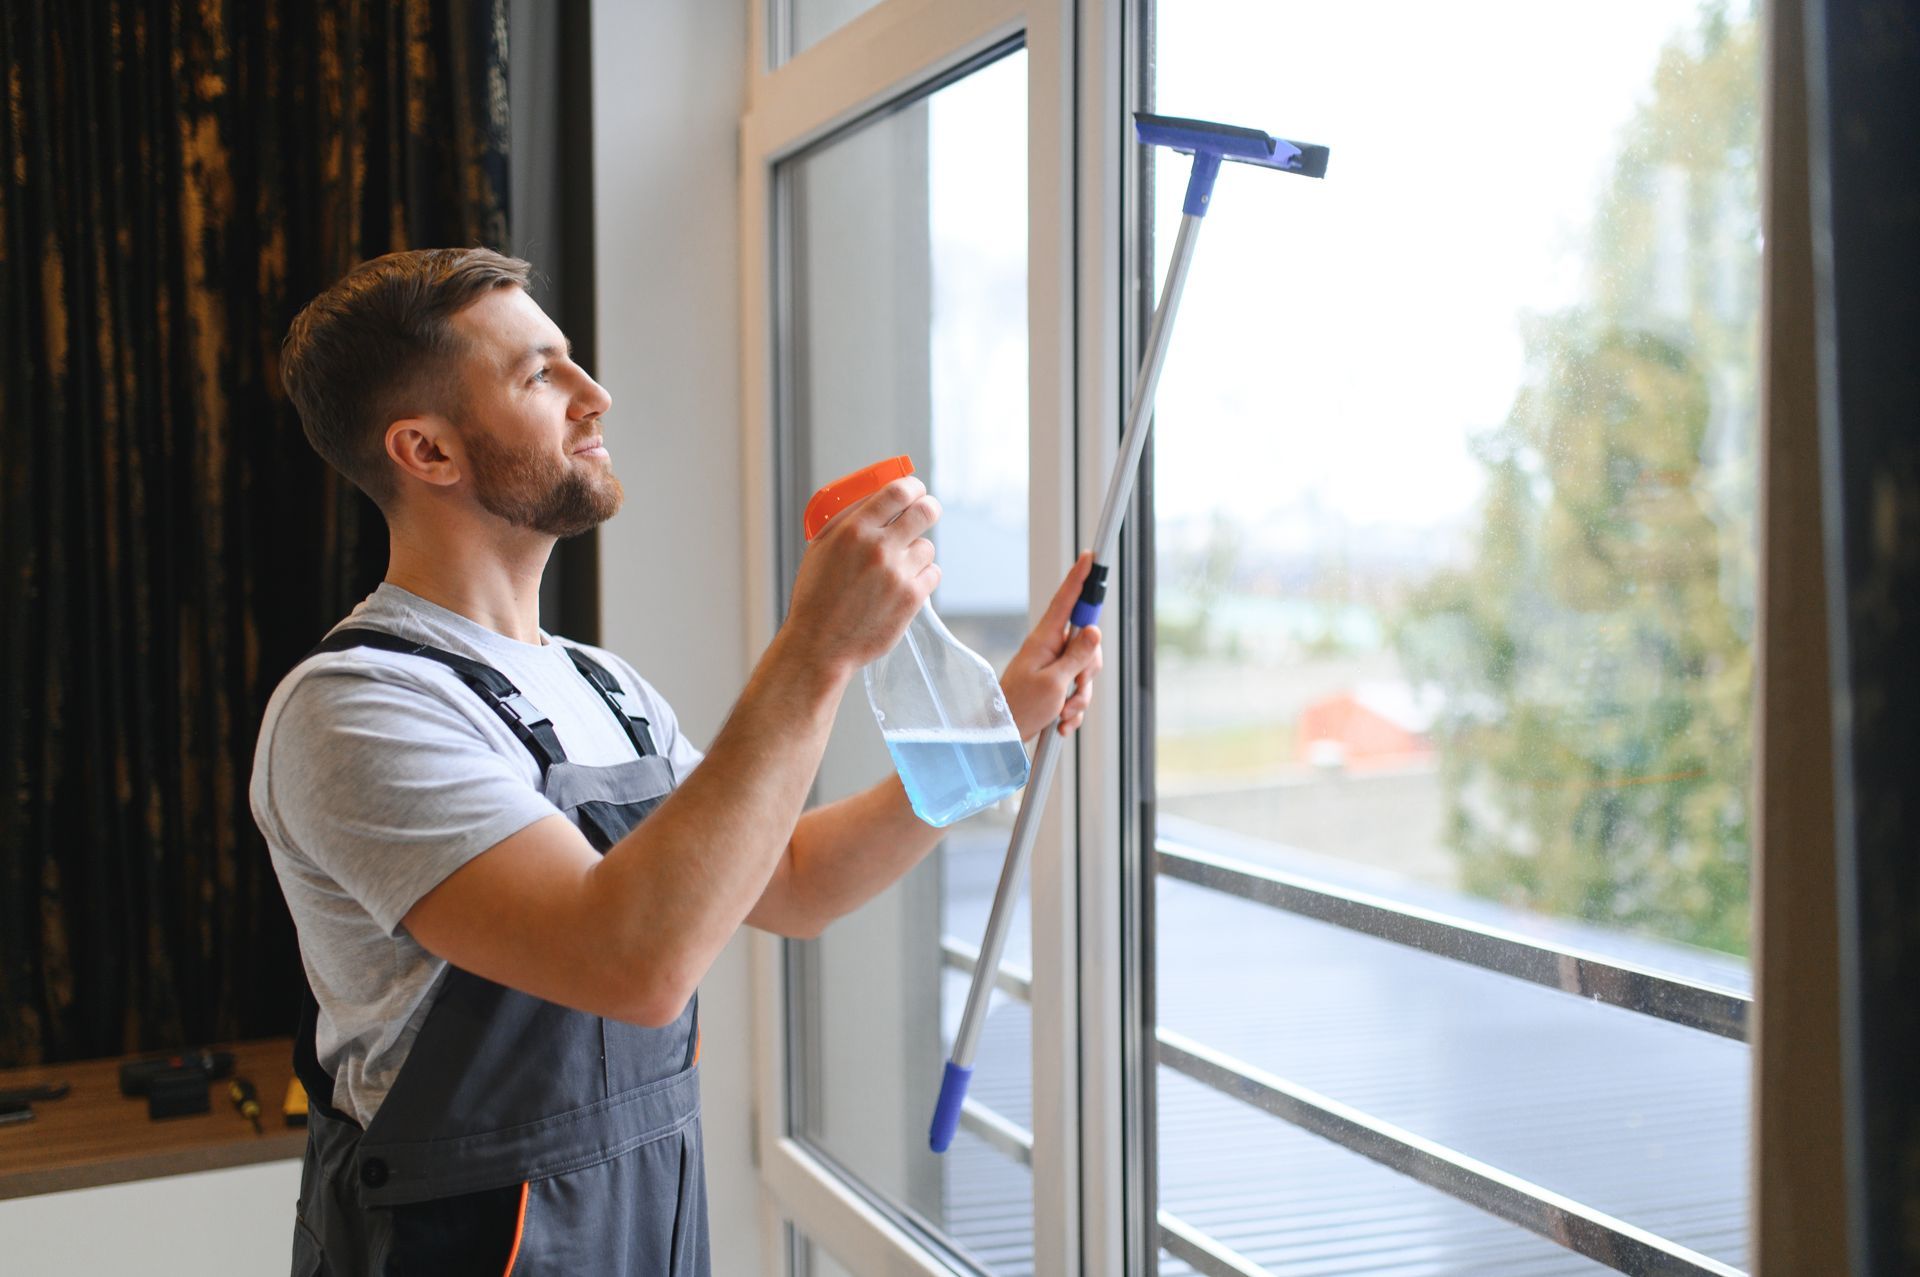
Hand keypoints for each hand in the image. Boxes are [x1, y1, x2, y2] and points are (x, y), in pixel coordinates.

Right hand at [783, 477, 941, 678]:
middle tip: (924, 513)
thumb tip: (877, 497)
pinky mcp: (912, 598)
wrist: (820, 644)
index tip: (915, 490)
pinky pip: (933, 574)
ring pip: (928, 547)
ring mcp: (898, 574)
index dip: (913, 487)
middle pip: (926, 511)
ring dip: (917, 553)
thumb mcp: (821, 548)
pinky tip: (903, 586)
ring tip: (897, 567)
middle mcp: (879, 548)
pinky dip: (922, 578)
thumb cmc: (816, 596)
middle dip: (928, 508)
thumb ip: (848, 520)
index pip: (898, 491)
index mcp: (854, 530)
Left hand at [1002, 551, 1103, 739]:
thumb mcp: (1054, 682)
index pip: (1066, 600)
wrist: (1003, 736)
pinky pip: (1077, 690)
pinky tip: (1061, 723)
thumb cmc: (1021, 707)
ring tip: (1063, 712)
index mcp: (1045, 639)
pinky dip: (1073, 708)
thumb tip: (1094, 630)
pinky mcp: (1055, 684)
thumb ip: (1077, 656)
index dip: (1079, 578)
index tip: (1090, 556)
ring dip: (1080, 695)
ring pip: (1086, 670)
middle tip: (1076, 687)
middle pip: (1087, 642)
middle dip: (1089, 669)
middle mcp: (1050, 648)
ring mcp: (1053, 666)